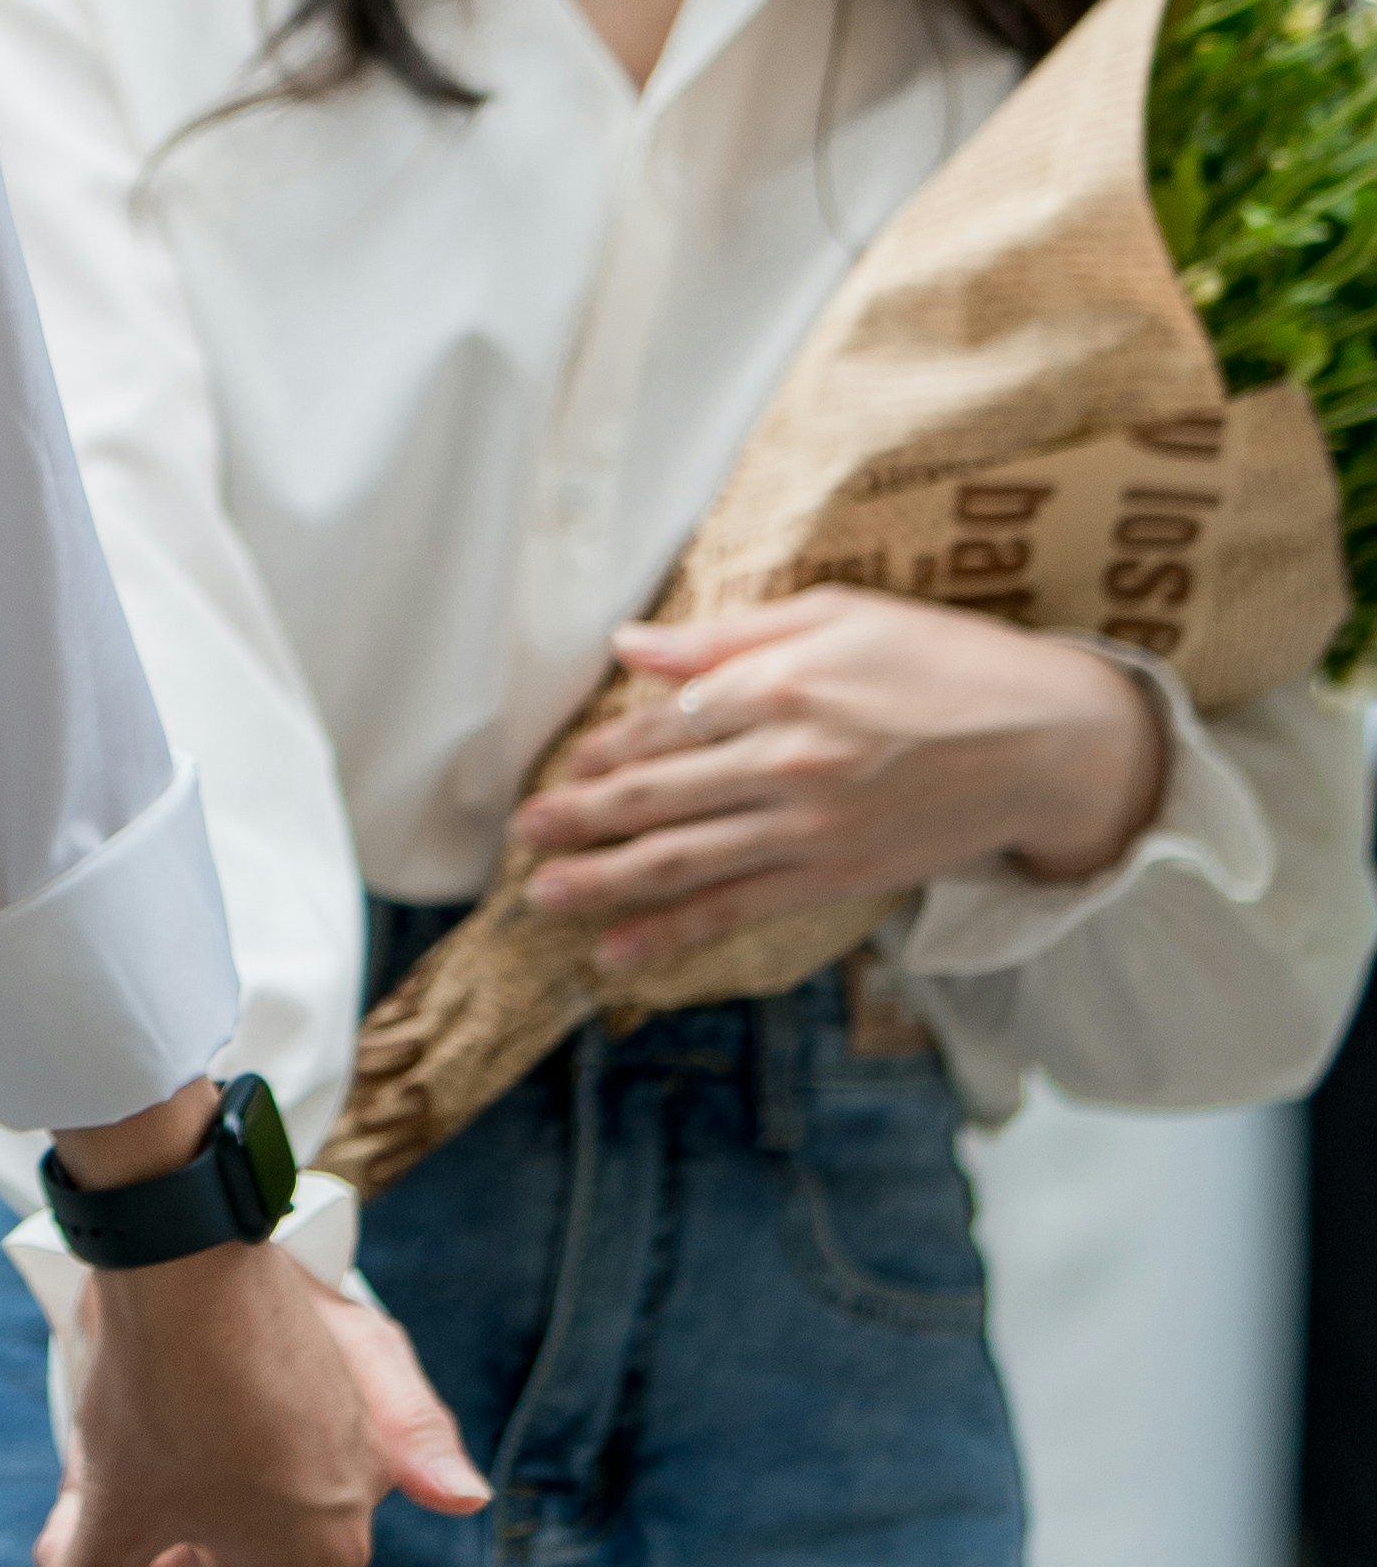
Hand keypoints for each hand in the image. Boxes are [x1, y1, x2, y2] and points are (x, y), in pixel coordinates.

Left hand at [16, 1236, 469, 1566]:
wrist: (183, 1252)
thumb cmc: (159, 1395)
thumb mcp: (116, 1511)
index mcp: (320, 1556)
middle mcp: (352, 1500)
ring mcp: (343, 1432)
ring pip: (292, 1518)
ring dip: (231, 1541)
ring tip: (156, 1538)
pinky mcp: (321, 1374)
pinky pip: (292, 1455)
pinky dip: (243, 1474)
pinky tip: (182, 1461)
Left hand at [518, 591, 1168, 981]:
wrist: (1045, 742)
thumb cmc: (941, 661)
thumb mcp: (835, 614)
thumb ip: (727, 637)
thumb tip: (632, 644)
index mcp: (781, 682)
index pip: (663, 722)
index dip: (603, 750)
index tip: (559, 766)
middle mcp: (785, 760)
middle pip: (659, 797)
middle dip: (580, 818)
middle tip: (521, 836)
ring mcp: (810, 827)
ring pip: (684, 860)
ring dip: (604, 882)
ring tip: (543, 896)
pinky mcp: (836, 876)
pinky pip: (738, 910)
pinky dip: (675, 933)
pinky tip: (622, 952)